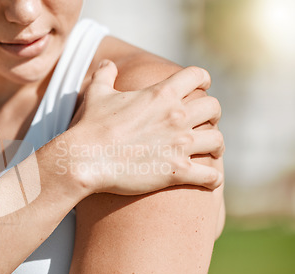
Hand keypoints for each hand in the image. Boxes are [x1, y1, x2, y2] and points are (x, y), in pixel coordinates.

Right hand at [67, 60, 223, 195]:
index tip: (201, 87)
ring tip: (211, 151)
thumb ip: (105, 75)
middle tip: (205, 122)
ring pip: (217, 140)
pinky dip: (213, 178)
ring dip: (215, 145)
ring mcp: (179, 145)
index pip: (197, 76)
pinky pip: (211, 176)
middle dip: (212, 114)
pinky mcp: (177, 172)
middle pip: (214, 107)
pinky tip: (209, 179)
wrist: (84, 159)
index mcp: (161, 94)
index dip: (202, 80)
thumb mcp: (97, 94)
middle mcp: (176, 117)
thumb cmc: (90, 127)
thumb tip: (107, 64)